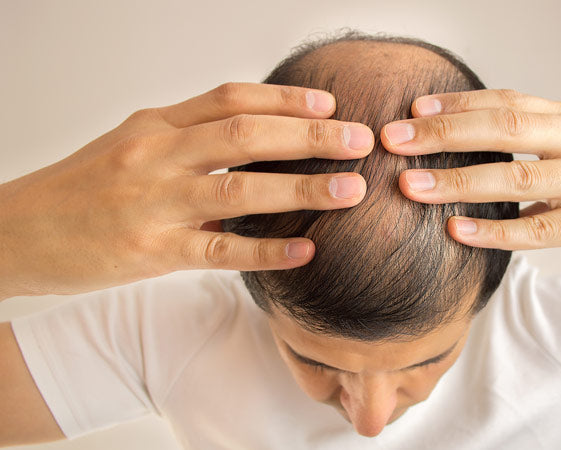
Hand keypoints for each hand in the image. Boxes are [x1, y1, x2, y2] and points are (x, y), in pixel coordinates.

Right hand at [0, 83, 372, 298]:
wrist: (20, 232)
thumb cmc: (84, 190)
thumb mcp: (133, 149)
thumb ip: (190, 143)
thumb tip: (257, 149)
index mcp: (156, 126)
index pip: (230, 99)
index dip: (284, 99)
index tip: (329, 105)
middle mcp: (156, 156)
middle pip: (246, 135)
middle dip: (310, 137)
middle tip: (359, 141)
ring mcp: (153, 205)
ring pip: (240, 189)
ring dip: (302, 188)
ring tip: (349, 189)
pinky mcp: (150, 254)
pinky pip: (219, 252)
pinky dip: (266, 250)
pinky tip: (305, 249)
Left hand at [381, 89, 560, 263]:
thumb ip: (543, 137)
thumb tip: (484, 144)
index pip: (506, 102)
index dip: (456, 105)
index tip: (413, 109)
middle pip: (502, 130)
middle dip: (443, 134)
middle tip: (394, 140)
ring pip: (515, 177)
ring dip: (457, 180)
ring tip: (410, 185)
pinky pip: (539, 229)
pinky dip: (495, 230)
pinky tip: (458, 232)